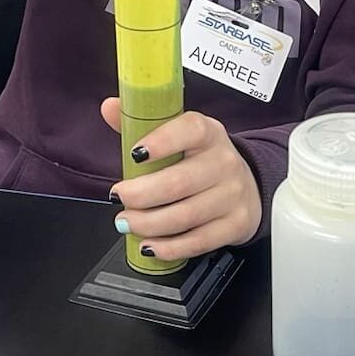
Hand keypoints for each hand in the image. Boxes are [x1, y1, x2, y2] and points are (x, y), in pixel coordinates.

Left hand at [101, 98, 261, 260]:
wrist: (245, 183)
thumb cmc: (202, 158)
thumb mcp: (178, 134)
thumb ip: (142, 121)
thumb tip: (110, 108)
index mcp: (208, 132)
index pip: (189, 130)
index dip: (160, 142)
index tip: (134, 154)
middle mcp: (224, 161)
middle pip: (179, 182)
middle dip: (141, 194)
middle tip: (119, 197)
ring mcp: (232, 194)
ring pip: (185, 215)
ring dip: (149, 223)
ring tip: (126, 221)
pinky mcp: (235, 223)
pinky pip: (199, 241)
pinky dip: (169, 247)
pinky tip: (150, 244)